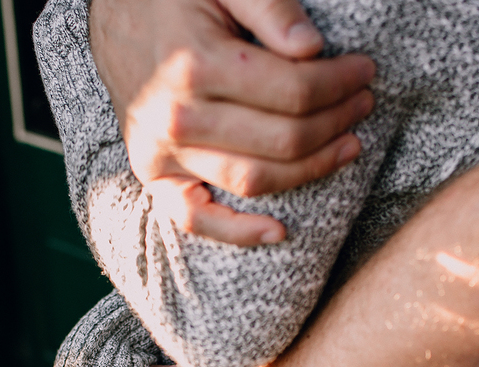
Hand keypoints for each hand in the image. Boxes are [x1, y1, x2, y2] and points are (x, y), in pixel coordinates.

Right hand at [89, 0, 375, 245]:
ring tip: (346, 145)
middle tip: (362, 103)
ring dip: (312, 169)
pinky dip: (238, 233)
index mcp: (193, 66)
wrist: (115, 18)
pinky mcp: (155, 176)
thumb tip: (313, 48)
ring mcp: (162, 153)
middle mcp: (177, 118)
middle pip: (284, 139)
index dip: (340, 83)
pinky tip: (280, 232)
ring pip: (256, 180)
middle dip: (336, 122)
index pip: (293, 92)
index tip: (363, 71)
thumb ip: (269, 6)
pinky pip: (195, 220)